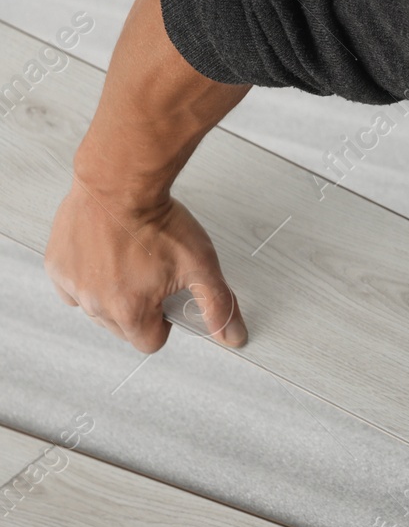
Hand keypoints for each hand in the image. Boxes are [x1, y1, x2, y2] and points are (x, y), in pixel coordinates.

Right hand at [45, 181, 246, 353]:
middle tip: (151, 278)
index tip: (167, 301)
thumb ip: (219, 307)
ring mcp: (72, 285)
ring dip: (112, 297)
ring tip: (128, 266)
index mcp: (130, 311)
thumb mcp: (202, 268)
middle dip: (139, 311)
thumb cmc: (158, 222)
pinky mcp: (56, 265)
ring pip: (96, 311)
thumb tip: (234, 336)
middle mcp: (96, 303)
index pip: (150, 342)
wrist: (120, 183)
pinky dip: (87, 281)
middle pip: (123, 329)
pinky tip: (103, 261)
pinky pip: (71, 289)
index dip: (164, 324)